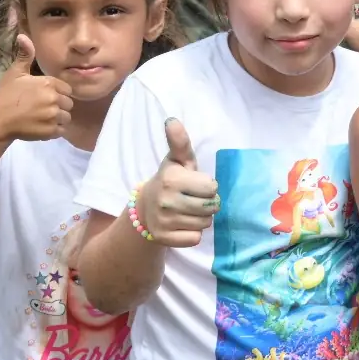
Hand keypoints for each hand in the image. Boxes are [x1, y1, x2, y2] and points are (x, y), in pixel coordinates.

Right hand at [0, 35, 71, 141]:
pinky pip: (61, 131)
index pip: (66, 89)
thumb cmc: (4, 96)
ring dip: (57, 119)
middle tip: (41, 108)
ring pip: (66, 117)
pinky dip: (53, 130)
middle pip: (68, 103)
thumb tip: (23, 36)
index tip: (43, 97)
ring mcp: (52, 115)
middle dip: (58, 106)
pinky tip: (40, 127)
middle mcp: (53, 98)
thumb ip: (24, 55)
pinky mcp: (50, 131)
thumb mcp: (14, 73)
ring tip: (41, 118)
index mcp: (48, 83)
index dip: (57, 93)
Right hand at [137, 118, 218, 247]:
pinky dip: (193, 233)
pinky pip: (196, 239)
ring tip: (187, 210)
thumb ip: (180, 142)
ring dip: (201, 218)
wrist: (145, 208)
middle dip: (208, 203)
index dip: (208, 186)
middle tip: (193, 199)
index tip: (196, 185)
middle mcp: (166, 201)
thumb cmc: (170, 180)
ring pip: (205, 223)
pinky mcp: (165, 239)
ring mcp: (164, 222)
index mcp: (172, 179)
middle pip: (211, 207)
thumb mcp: (177, 160)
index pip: (212, 188)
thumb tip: (172, 120)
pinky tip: (182, 224)